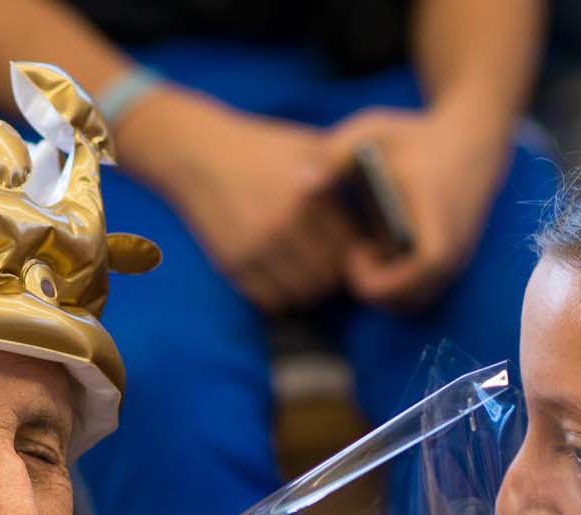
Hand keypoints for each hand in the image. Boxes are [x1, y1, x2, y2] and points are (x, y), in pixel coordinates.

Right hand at [117, 91, 356, 312]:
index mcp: (309, 197)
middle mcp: (283, 227)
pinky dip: (282, 296)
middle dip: (336, 275)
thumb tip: (383, 202)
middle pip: (329, 278)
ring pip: (302, 295)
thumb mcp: (308, 146)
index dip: (359, 254)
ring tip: (309, 272)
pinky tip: (283, 276)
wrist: (197, 153)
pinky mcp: (232, 265)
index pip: (352, 249)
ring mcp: (255, 249)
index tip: (357, 252)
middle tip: (333, 265)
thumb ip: (344, 173)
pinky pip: (270, 301)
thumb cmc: (261, 148)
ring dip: (310, 289)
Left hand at [325, 106, 512, 310]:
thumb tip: (301, 183)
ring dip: (383, 289)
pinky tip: (380, 252)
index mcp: (438, 222)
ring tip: (366, 253)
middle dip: (374, 288)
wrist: (470, 142)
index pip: (420, 272)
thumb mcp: (374, 130)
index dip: (381, 276)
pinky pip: (421, 294)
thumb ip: (336, 153)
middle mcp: (454, 250)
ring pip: (414, 303)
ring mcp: (456, 262)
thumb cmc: (415, 136)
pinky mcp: (453, 266)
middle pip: (410, 300)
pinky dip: (396, 285)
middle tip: (353, 255)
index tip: (354, 252)